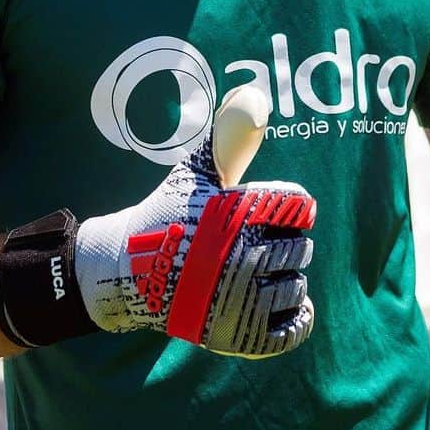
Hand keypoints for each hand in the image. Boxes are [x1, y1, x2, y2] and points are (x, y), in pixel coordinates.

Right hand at [74, 85, 316, 357]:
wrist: (129, 273)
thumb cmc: (168, 215)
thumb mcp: (195, 173)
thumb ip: (228, 138)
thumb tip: (253, 95)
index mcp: (236, 214)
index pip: (298, 206)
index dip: (290, 207)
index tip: (276, 211)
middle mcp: (241, 256)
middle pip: (301, 247)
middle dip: (286, 242)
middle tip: (261, 242)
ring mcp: (240, 299)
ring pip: (298, 285)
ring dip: (286, 278)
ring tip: (262, 271)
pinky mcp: (239, 334)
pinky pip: (292, 327)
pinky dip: (297, 315)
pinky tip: (288, 301)